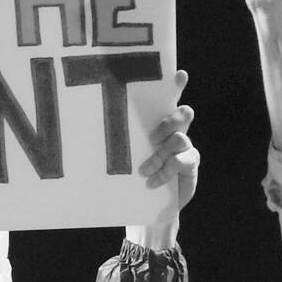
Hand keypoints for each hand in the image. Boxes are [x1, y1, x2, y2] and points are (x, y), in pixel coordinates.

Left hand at [131, 70, 197, 248]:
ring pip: (179, 138)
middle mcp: (175, 131)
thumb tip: (90, 120)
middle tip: (152, 138)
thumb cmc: (130, 176)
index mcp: (157, 123)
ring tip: (143, 171)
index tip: (179, 75)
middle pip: (183, 113)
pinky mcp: (191, 163)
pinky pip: (183, 160)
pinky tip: (151, 182)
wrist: (147, 206)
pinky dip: (165, 172)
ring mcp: (186, 147)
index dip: (177, 85)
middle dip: (169, 122)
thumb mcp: (122, 155)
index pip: (169, 98)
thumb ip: (118, 138)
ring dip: (159, 156)